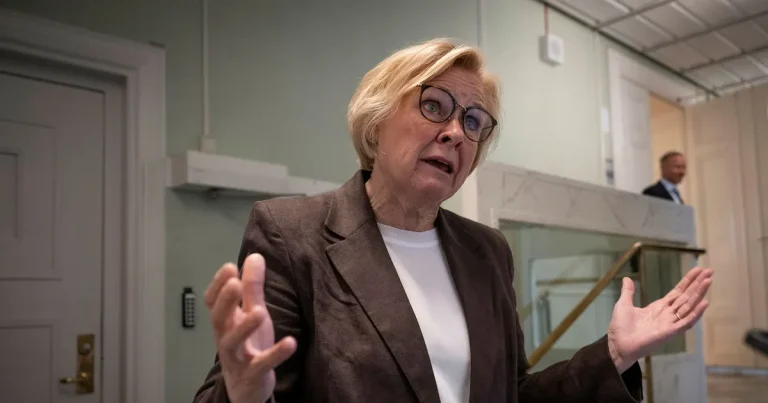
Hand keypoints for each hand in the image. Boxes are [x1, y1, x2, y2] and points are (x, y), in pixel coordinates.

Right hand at [204, 254, 296, 402]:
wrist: (247, 387)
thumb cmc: (248, 344)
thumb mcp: (252, 313)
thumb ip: (252, 287)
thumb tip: (255, 256)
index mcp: (225, 321)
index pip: (213, 302)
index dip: (218, 286)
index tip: (229, 267)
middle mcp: (226, 338)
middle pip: (218, 319)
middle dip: (225, 301)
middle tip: (235, 283)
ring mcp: (237, 358)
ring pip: (233, 343)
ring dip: (245, 327)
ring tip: (259, 311)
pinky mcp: (253, 374)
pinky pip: (262, 364)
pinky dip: (276, 354)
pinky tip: (290, 342)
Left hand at [607, 266, 712, 372]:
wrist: (617, 344)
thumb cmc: (621, 327)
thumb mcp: (624, 304)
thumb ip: (628, 292)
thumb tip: (627, 278)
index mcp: (659, 307)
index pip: (677, 292)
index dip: (688, 281)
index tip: (698, 270)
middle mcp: (667, 314)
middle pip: (686, 296)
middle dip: (697, 284)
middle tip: (710, 271)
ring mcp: (670, 323)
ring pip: (689, 306)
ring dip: (699, 294)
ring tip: (708, 281)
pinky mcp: (670, 332)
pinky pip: (686, 322)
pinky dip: (696, 313)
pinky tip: (704, 303)